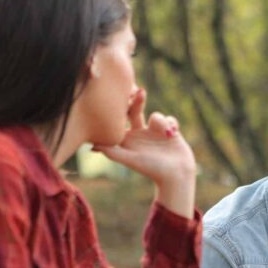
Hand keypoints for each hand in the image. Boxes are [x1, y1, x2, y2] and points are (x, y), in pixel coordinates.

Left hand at [92, 88, 195, 218]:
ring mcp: (155, 132)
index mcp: (128, 139)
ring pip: (156, 115)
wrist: (176, 176)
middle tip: (140, 92)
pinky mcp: (169, 132)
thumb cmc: (152, 169)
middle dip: (138, 100)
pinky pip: (169, 119)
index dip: (120, 106)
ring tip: (167, 134)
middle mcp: (140, 134)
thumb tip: (92, 146)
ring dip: (161, 121)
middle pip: (136, 111)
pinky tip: (174, 133)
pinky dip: (171, 124)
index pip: (121, 119)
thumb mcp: (131, 160)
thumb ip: (112, 152)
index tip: (124, 96)